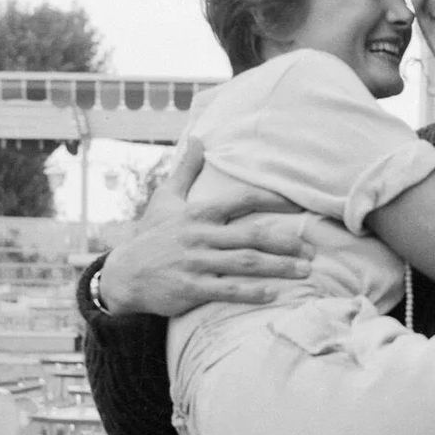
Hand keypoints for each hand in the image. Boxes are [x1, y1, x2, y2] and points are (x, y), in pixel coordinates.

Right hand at [95, 138, 314, 317]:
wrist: (122, 275)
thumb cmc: (150, 236)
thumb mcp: (165, 200)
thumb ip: (186, 171)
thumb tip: (197, 139)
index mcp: (199, 212)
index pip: (243, 200)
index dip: (273, 200)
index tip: (299, 205)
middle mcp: (200, 235)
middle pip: (252, 235)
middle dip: (286, 242)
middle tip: (312, 250)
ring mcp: (196, 262)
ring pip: (245, 263)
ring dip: (278, 267)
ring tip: (304, 272)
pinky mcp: (191, 288)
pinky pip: (226, 290)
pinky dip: (251, 292)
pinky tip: (274, 295)